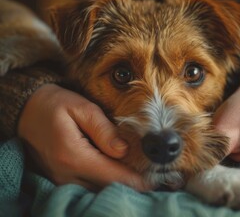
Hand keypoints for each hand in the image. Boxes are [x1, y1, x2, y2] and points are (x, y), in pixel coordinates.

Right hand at [18, 84, 149, 191]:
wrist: (27, 111)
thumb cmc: (55, 104)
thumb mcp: (81, 108)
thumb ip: (103, 129)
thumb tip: (124, 149)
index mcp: (73, 156)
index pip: (112, 175)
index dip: (136, 180)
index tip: (155, 180)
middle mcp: (66, 174)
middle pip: (107, 188)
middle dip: (131, 184)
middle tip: (152, 177)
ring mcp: (62, 179)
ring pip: (97, 190)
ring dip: (118, 184)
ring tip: (139, 174)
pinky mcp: (61, 178)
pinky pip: (88, 186)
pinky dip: (105, 182)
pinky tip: (118, 173)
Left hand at [213, 66, 239, 203]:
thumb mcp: (225, 130)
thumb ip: (214, 156)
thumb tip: (196, 177)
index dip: (227, 193)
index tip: (206, 187)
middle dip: (226, 193)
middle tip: (203, 185)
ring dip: (229, 189)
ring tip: (209, 180)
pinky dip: (233, 183)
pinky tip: (218, 176)